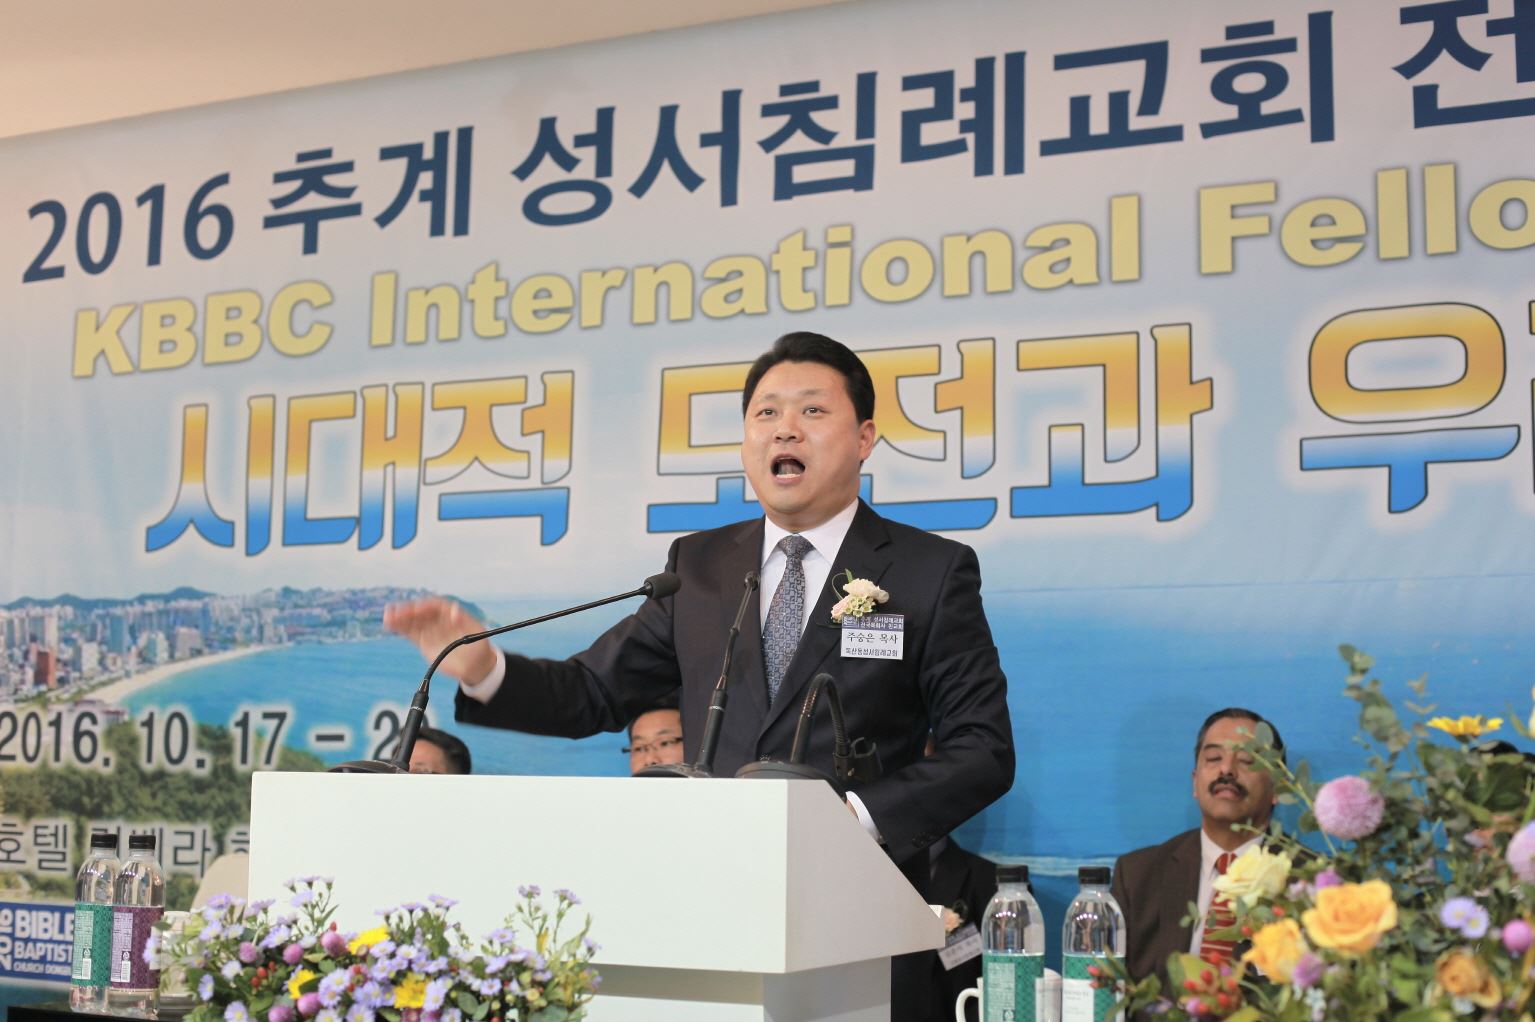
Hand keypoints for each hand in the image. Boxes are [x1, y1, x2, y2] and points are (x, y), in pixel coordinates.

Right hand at [382, 598, 498, 686]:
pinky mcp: (424, 641)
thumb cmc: (479, 646)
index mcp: (451, 613)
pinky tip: (390, 625)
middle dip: (408, 611)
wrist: (475, 665)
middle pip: (421, 612)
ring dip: (400, 618)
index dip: (425, 606)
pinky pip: (410, 633)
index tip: (416, 608)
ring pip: (413, 621)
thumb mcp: (477, 633)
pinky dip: (400, 628)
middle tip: (394, 612)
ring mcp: (430, 630)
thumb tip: (454, 612)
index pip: (436, 606)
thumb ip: (465, 621)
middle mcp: (439, 619)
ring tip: (387, 617)